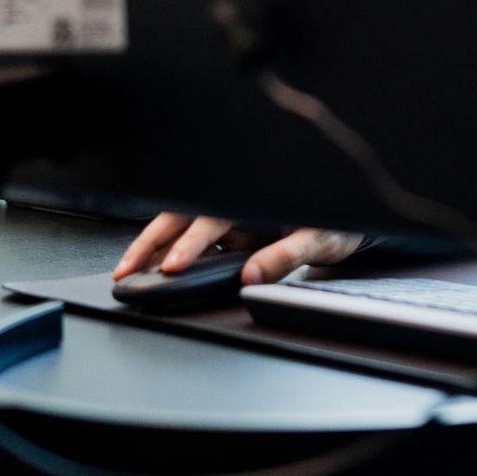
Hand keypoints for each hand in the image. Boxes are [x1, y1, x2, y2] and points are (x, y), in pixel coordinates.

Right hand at [110, 212, 364, 285]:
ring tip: (126, 270)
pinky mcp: (232, 235)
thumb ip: (287, 255)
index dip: (190, 244)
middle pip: (182, 218)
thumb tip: (251, 274)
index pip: (212, 221)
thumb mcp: (321, 239)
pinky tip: (151, 270)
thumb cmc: (339, 222)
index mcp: (255, 200)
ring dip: (153, 247)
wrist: (350, 218)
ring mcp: (232, 220)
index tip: (172, 267)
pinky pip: (195, 241)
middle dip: (150, 242)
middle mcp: (238, 206)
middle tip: (126, 269)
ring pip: (181, 227)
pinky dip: (169, 254)